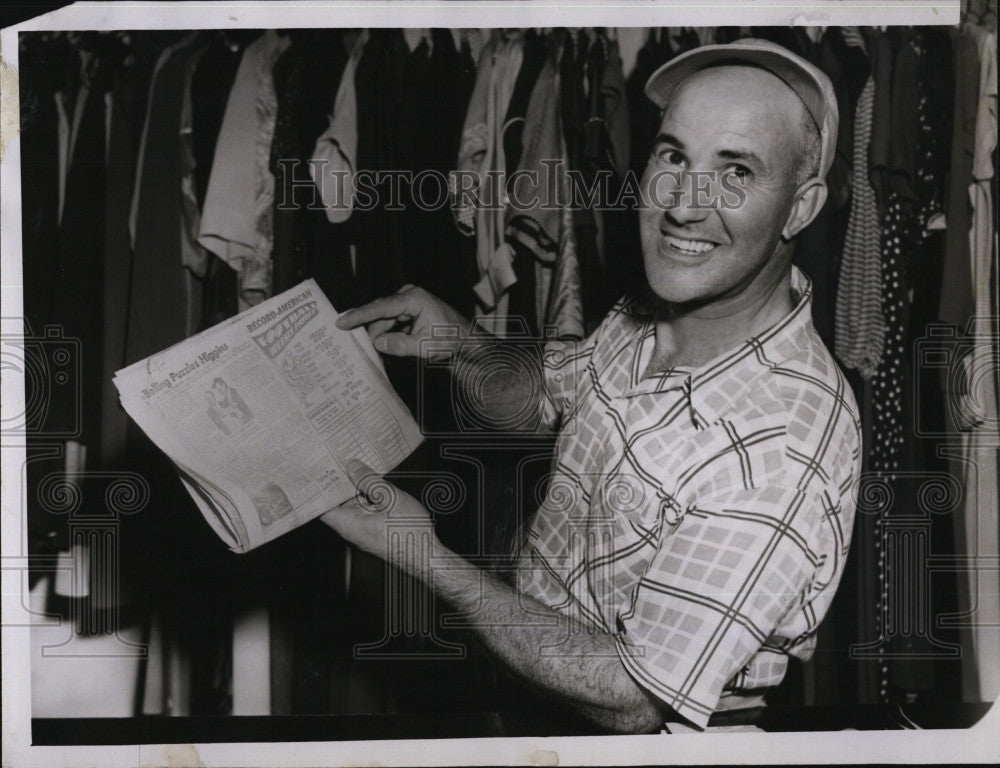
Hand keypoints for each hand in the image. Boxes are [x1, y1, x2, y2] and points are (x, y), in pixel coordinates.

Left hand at [320, 459, 438, 578]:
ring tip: (358, 465)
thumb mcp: (391, 498)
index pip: (321, 507)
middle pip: (336, 503)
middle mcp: (351, 530)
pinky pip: (365, 510)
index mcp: (349, 525)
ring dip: (355, 488)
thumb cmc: (410, 534)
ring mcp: (362, 530)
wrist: (428, 556)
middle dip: (339, 482)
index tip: (318, 470)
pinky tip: (374, 482)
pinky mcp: (373, 530)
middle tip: (339, 459)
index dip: (318, 488)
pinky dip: (367, 496)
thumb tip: (353, 467)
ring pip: (352, 505)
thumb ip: (369, 481)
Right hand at [335, 285, 468, 358]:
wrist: (468, 340)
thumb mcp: (425, 346)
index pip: (380, 307)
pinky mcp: (409, 310)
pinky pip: (392, 323)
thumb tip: (378, 343)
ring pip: (385, 321)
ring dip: (383, 338)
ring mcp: (409, 302)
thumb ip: (401, 345)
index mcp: (413, 299)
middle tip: (364, 351)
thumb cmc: (452, 340)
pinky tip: (392, 349)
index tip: (341, 322)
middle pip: (380, 316)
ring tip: (384, 356)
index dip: (358, 315)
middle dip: (373, 334)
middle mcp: (409, 296)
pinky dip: (390, 336)